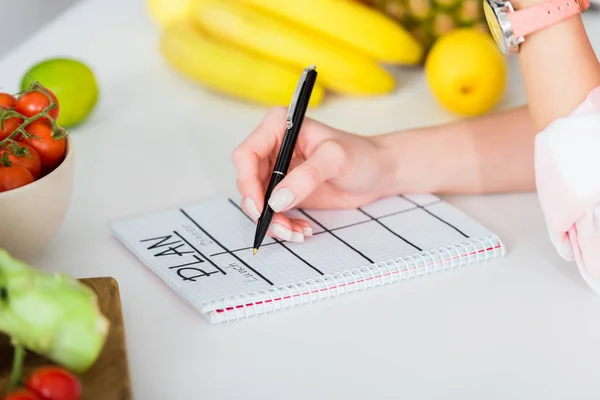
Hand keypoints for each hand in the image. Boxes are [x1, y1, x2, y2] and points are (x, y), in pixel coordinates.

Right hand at [232, 107, 389, 242]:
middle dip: (261, 209)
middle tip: (281, 227)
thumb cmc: (361, 156)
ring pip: (258, 201)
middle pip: (248, 182)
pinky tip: (302, 230)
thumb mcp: (336, 159)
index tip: (262, 207)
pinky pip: (272, 212)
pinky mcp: (284, 191)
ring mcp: (277, 171)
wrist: (377, 173)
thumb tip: (277, 200)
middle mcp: (273, 147)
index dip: (248, 183)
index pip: (247, 154)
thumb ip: (307, 176)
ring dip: (272, 222)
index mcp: (279, 127)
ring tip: (297, 233)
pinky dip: (283, 225)